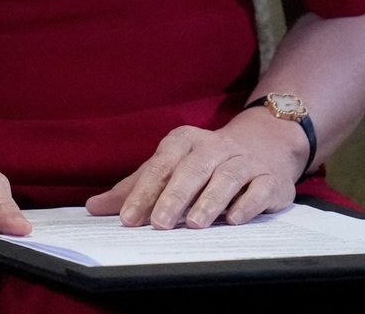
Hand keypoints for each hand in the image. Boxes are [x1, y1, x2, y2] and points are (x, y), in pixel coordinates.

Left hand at [84, 110, 308, 229]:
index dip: (144, 192)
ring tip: (194, 224)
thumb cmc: (205, 162)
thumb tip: (95, 208)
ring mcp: (244, 162)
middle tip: (158, 223)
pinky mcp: (269, 179)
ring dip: (210, 200)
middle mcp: (214, 147)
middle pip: (192, 168)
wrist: (264, 145)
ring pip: (226, 177)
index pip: (161, 165)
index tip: (128, 218)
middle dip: (174, 195)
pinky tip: (234, 219)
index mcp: (184, 141)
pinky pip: (258, 188)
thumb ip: (135, 188)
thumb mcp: (169, 167)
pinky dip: (247, 203)